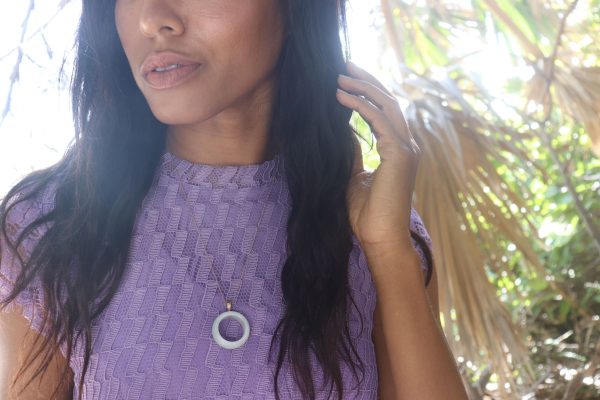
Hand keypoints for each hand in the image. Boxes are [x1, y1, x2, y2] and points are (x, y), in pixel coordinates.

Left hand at [337, 60, 420, 254]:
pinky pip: (381, 121)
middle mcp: (407, 146)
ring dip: (363, 88)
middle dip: (368, 81)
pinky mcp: (400, 155)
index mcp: (399, 150)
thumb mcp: (353, 175)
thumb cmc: (367, 214)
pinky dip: (361, 105)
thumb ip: (352, 151)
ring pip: (388, 105)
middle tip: (345, 66)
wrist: (380, 238)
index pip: (385, 112)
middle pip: (389, 101)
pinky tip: (342, 97)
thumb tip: (342, 129)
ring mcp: (407, 149)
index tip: (346, 80)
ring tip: (339, 77)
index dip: (368, 93)